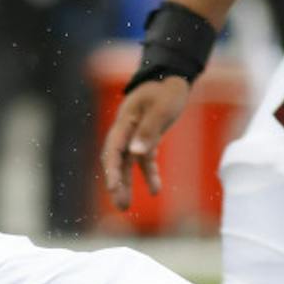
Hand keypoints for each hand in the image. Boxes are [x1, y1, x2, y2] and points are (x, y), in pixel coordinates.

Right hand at [99, 75, 190, 209]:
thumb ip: (149, 130)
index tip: (113, 187)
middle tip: (120, 206)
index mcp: (125, 122)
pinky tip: (155, 191)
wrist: (172, 77)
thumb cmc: (167, 90)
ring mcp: (134, 136)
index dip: (111, 170)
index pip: (113, 149)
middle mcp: (125, 131)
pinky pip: (143, 161)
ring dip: (125, 185)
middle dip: (116, 184)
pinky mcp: (146, 139)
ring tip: (124, 207)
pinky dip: (148, 175)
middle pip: (115, 161)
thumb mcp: (162, 107)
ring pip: (126, 164)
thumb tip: (135, 153)